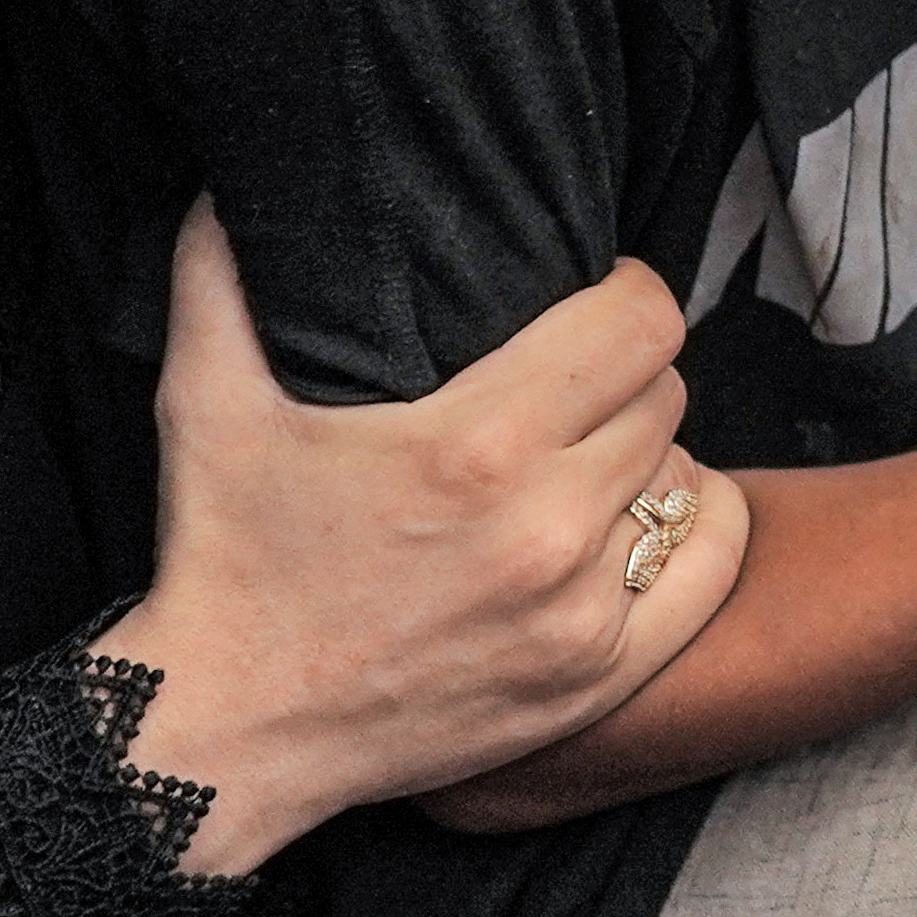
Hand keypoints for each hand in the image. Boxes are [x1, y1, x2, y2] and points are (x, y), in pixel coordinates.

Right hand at [87, 203, 747, 871]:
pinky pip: (711, 563)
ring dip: (647, 453)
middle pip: (664, 391)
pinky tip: (640, 516)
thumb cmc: (223, 559)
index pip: (640, 319)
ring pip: (686, 473)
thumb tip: (229, 182)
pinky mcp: (596, 677)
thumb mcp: (205, 404)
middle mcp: (545, 523)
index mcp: (477, 441)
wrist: (224, 734)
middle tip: (575, 381)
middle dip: (625, 373)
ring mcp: (579, 609)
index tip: (589, 296)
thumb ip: (220, 277)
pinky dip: (690, 529)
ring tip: (592, 451)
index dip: (623, 292)